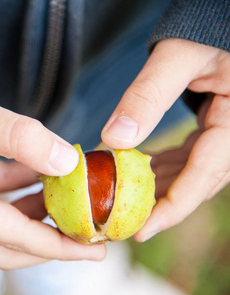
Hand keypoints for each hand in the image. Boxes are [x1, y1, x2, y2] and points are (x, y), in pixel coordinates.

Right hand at [0, 98, 105, 269]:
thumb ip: (21, 138)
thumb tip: (68, 162)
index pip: (11, 238)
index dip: (56, 246)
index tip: (94, 251)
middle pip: (6, 247)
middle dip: (49, 244)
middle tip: (89, 238)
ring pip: (2, 226)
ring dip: (37, 216)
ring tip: (72, 200)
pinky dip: (21, 192)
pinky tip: (44, 174)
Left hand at [101, 39, 229, 241]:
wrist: (218, 27)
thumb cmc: (205, 32)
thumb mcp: (177, 57)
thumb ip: (146, 96)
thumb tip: (113, 140)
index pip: (206, 174)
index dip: (173, 207)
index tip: (141, 230)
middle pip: (199, 182)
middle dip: (161, 205)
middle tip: (123, 222)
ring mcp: (228, 135)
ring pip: (194, 175)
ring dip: (159, 189)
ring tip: (123, 200)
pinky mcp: (216, 131)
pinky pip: (191, 159)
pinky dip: (164, 169)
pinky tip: (137, 172)